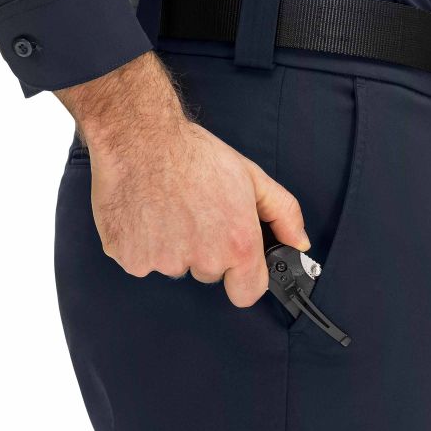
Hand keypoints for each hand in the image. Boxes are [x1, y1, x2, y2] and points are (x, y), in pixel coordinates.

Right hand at [54, 51, 309, 307]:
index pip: (247, 293)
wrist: (140, 137)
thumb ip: (283, 214)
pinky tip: (145, 215)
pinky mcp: (132, 259)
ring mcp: (164, 263)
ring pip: (175, 267)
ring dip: (173, 247)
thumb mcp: (252, 177)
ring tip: (168, 209)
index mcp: (237, 245)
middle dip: (204, 251)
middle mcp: (203, 260)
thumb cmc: (195, 155)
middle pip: (208, 274)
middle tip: (195, 214)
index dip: (243, 276)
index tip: (235, 262)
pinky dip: (142, 245)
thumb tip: (298, 243)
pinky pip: (143, 262)